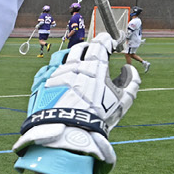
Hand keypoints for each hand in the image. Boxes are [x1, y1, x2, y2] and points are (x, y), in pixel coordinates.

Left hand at [13, 33, 138, 173]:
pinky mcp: (41, 82)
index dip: (106, 40)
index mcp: (94, 66)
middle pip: (80, 47)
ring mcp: (56, 72)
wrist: (68, 133)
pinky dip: (55, 70)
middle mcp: (73, 65)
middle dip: (89, 48)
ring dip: (70, 57)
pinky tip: (59, 77)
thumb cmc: (99, 118)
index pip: (100, 42)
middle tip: (93, 54)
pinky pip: (47, 69)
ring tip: (75, 65)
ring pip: (62, 56)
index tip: (109, 43)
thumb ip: (131, 82)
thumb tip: (127, 68)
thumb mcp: (123, 101)